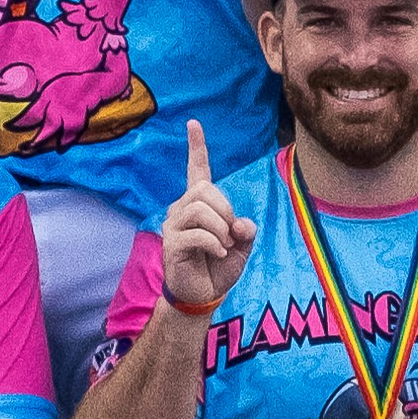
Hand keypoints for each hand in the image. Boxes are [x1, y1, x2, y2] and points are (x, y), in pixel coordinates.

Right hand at [155, 119, 255, 318]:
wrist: (203, 295)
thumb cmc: (219, 267)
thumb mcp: (242, 246)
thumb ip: (246, 229)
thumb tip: (241, 224)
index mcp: (199, 204)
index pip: (197, 170)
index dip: (196, 147)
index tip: (194, 123)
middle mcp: (181, 209)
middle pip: (204, 189)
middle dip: (226, 210)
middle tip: (232, 234)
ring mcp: (173, 226)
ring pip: (200, 209)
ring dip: (220, 228)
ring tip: (224, 245)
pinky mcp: (171, 244)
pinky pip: (196, 234)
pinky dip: (214, 243)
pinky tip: (219, 253)